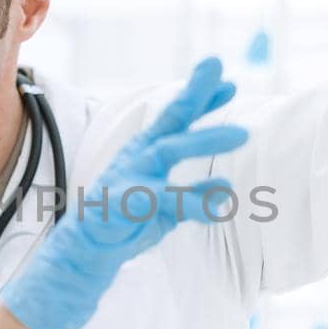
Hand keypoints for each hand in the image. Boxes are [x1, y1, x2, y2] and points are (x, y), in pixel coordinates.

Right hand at [3, 57, 248, 328]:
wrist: (86, 251)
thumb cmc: (126, 222)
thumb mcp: (169, 206)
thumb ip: (195, 194)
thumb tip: (225, 185)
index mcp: (147, 152)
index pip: (177, 119)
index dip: (202, 99)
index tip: (231, 82)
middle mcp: (139, 157)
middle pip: (170, 121)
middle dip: (196, 96)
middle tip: (227, 77)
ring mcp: (130, 177)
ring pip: (167, 151)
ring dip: (203, 140)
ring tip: (241, 134)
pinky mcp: (123, 203)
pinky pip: (160, 199)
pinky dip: (189, 199)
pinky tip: (218, 205)